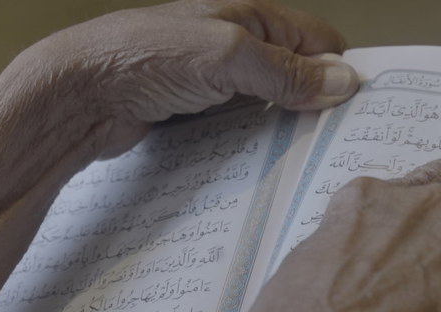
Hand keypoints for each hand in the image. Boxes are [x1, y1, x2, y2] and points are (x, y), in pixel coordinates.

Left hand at [19, 0, 358, 153]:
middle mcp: (237, 45)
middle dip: (319, 103)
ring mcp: (217, 80)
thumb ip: (287, 71)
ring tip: (308, 158)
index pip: (318, 41)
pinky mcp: (199, 112)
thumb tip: (343, 81)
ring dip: (289, 127)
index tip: (361, 108)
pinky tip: (266, 163)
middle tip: (338, 140)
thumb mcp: (229, 57)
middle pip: (298, 75)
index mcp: (251, 18)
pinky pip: (243, 127)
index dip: (342, 70)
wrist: (79, 92)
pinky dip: (258, 143)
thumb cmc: (144, 58)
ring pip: (272, 104)